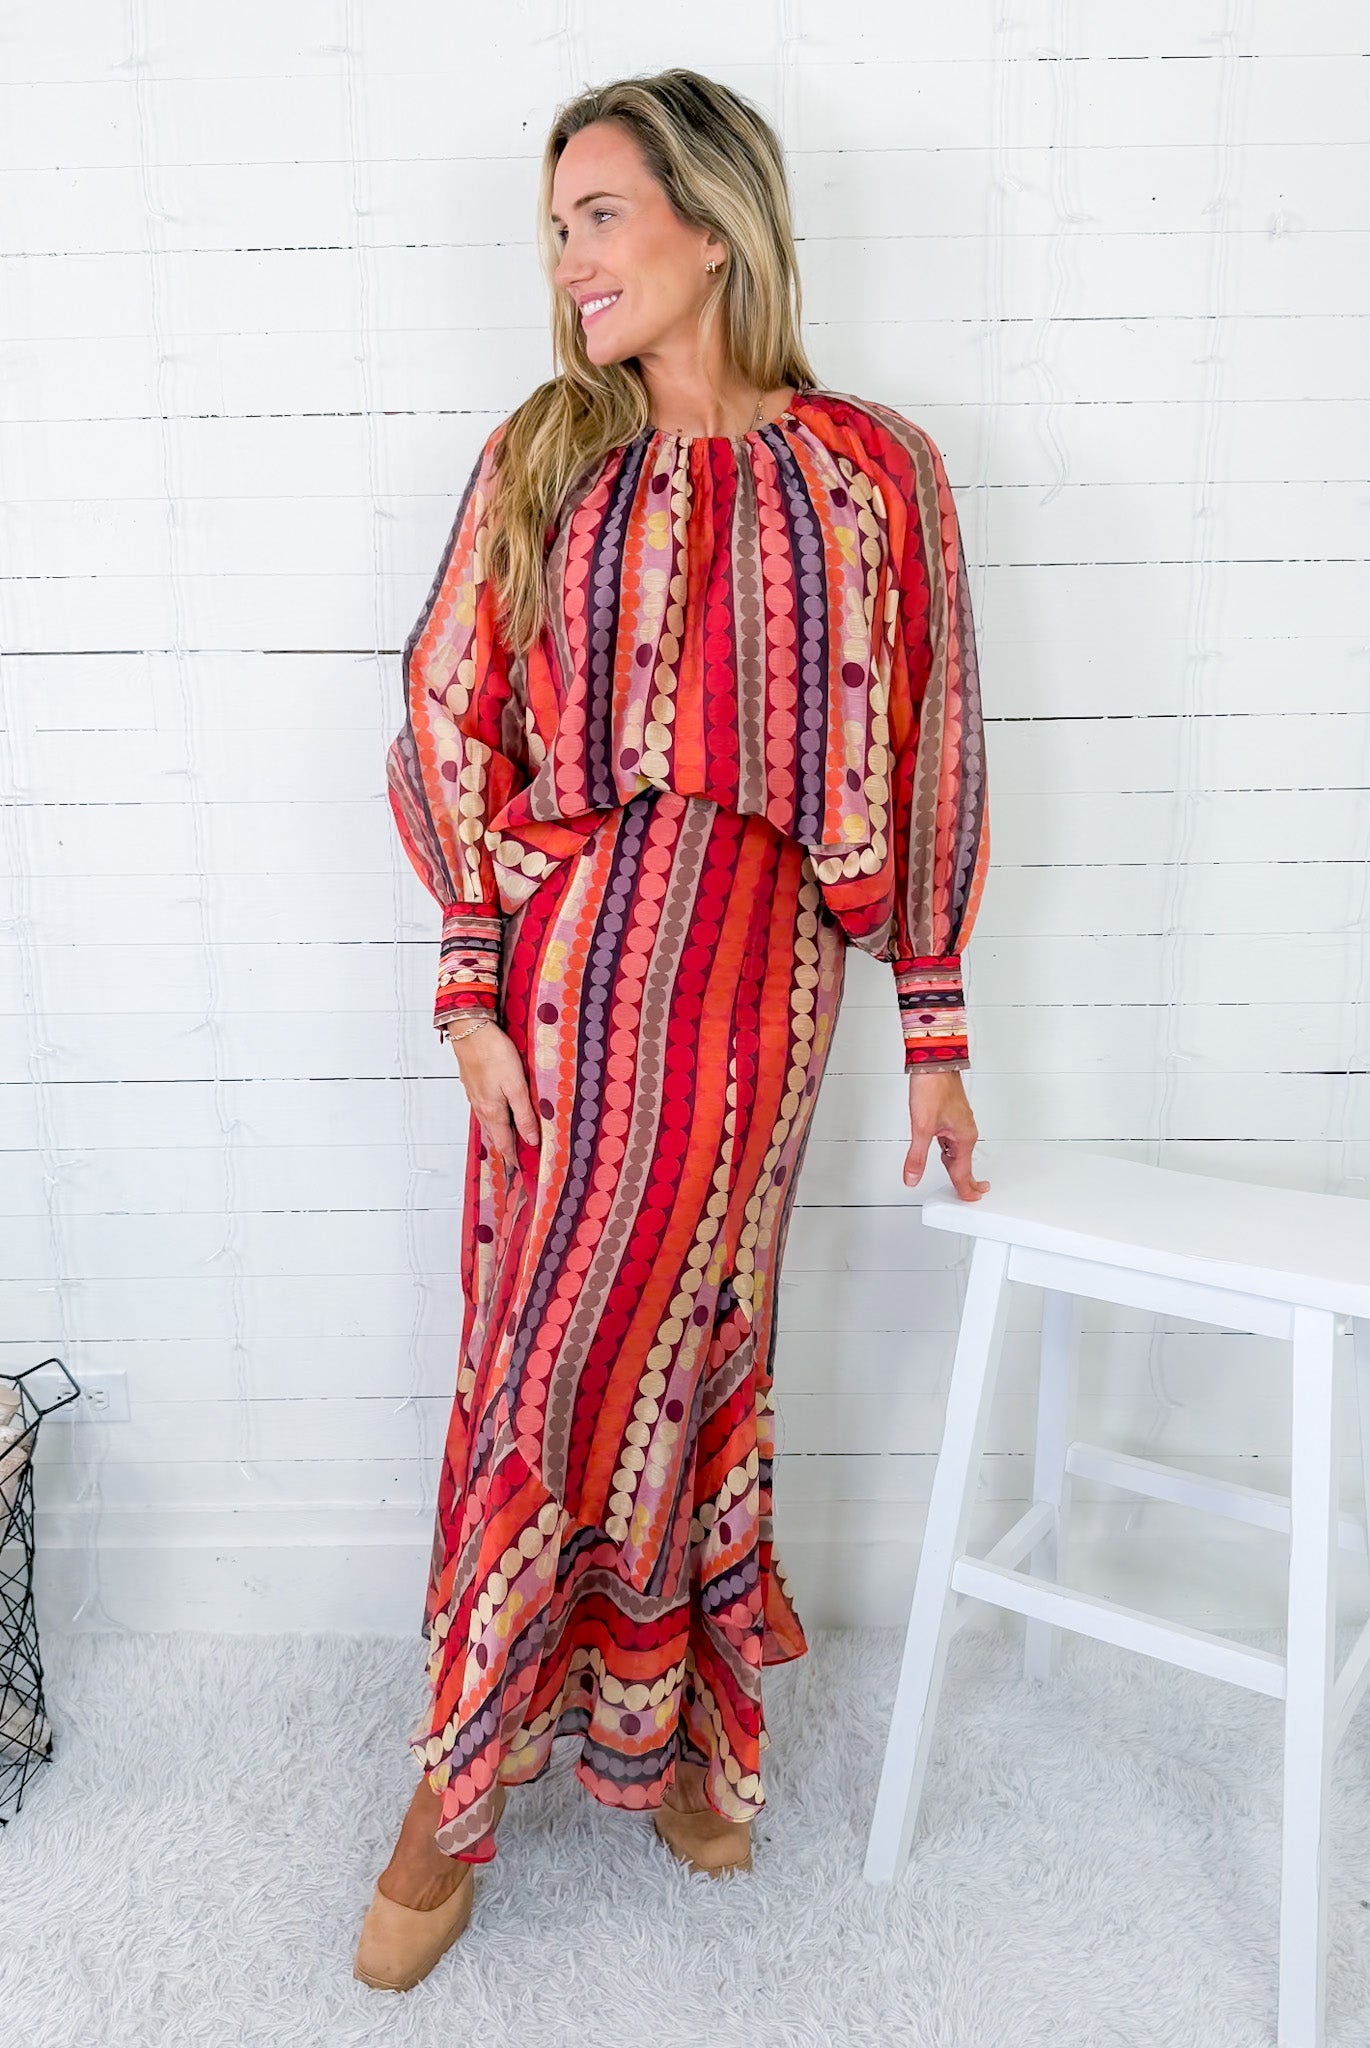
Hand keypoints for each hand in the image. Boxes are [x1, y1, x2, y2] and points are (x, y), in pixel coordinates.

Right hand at [444, 1019, 540, 1172]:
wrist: (469, 1030)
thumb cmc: (494, 1053)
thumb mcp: (516, 1085)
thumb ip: (524, 1114)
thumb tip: (531, 1140)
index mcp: (493, 1111)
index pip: (505, 1143)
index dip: (514, 1158)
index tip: (522, 1170)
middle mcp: (481, 1106)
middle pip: (495, 1135)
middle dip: (506, 1149)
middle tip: (517, 1160)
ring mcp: (475, 1095)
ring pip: (488, 1122)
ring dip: (499, 1134)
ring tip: (508, 1142)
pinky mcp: (473, 1084)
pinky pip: (483, 1108)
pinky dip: (492, 1118)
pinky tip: (496, 1113)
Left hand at [903, 1069, 988, 1201]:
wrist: (934, 1063)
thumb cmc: (932, 1088)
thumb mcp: (920, 1127)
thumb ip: (916, 1156)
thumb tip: (912, 1177)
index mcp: (963, 1137)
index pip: (963, 1172)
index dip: (964, 1189)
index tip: (969, 1200)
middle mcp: (965, 1131)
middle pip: (964, 1163)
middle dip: (965, 1180)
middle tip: (970, 1194)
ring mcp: (960, 1123)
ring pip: (958, 1152)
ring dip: (955, 1166)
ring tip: (954, 1179)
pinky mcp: (952, 1115)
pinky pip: (953, 1141)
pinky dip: (949, 1152)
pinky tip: (942, 1153)